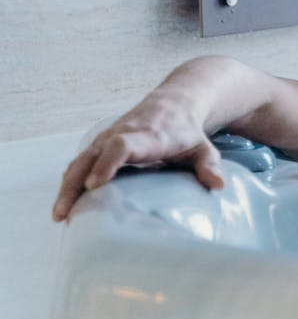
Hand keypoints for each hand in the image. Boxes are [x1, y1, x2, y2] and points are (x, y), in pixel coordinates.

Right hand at [52, 92, 224, 221]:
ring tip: (59, 215)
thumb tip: (218, 185)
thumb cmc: (188, 132)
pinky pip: (79, 163)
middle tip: (65, 211)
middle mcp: (121, 135)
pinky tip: (64, 206)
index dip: (107, 163)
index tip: (94, 185)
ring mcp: (106, 139)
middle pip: (91, 155)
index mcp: (147, 136)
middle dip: (75, 182)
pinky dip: (69, 182)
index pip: (121, 146)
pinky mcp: (99, 145)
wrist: (174, 103)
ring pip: (80, 160)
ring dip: (66, 186)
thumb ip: (210, 165)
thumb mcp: (203, 148)